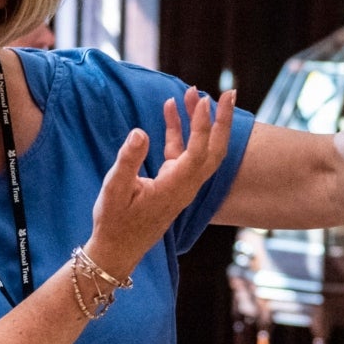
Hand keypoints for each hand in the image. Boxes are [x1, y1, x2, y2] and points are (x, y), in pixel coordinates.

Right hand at [87, 87, 238, 276]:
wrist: (118, 249)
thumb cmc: (115, 222)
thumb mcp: (114, 190)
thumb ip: (128, 160)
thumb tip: (139, 132)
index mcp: (175, 187)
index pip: (198, 152)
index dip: (202, 126)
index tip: (203, 100)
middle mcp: (186, 186)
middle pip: (214, 150)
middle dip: (222, 121)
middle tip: (229, 93)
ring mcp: (182, 184)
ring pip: (201, 150)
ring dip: (199, 122)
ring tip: (192, 93)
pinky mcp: (173, 183)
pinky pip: (183, 153)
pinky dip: (179, 132)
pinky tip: (170, 110)